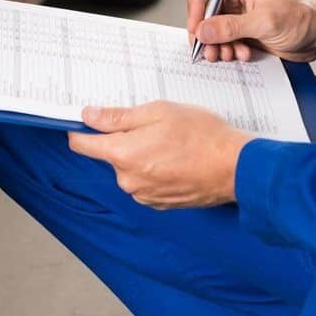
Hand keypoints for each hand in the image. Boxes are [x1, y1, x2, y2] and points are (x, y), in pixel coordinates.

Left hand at [68, 102, 252, 209]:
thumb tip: (88, 116)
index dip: (81, 130)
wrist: (234, 168)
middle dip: (124, 140)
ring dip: (141, 156)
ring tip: (171, 145)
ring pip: (130, 169)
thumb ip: (118, 117)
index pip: (82, 144)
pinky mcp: (158, 203)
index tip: (85, 121)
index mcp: (122, 154)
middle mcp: (127, 179)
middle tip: (153, 127)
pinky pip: (146, 183)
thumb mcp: (158, 112)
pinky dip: (155, 171)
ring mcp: (143, 195)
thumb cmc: (201, 135)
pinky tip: (176, 161)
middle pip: (110, 156)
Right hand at [187, 0, 315, 62]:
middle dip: (205, 34)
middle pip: (202, 11)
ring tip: (228, 54)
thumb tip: (203, 30)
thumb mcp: (265, 22)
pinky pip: (222, 41)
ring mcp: (236, 13)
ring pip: (210, 30)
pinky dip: (227, 51)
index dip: (194, 7)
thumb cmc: (301, 18)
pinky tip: (241, 54)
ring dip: (216, 46)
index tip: (198, 29)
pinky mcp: (240, 31)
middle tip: (210, 50)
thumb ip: (231, 26)